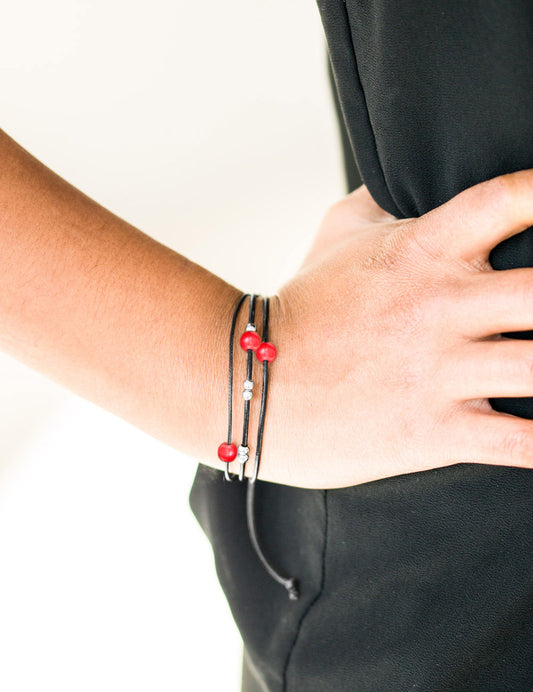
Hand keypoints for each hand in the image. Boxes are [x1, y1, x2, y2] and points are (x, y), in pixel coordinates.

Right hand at [259, 170, 532, 488]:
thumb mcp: (339, 234)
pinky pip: (520, 442)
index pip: (513, 199)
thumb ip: (386, 201)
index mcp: (425, 248)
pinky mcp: (434, 430)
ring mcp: (439, 369)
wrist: (251, 383)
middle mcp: (441, 304)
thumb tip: (413, 181)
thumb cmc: (301, 307)